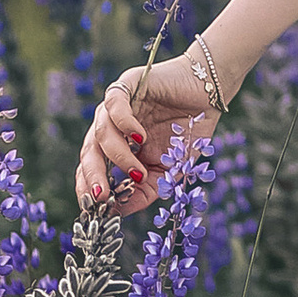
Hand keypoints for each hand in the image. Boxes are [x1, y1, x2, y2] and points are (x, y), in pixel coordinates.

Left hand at [75, 57, 213, 215]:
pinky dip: (124, 124)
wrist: (210, 94)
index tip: (94, 210)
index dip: (88, 187)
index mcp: (117, 145)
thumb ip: (144, 191)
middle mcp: (111, 125)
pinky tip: (139, 137)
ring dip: (118, 157)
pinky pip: (114, 104)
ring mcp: (118, 104)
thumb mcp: (168, 171)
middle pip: (89, 152)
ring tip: (137, 171)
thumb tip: (118, 213)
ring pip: (101, 132)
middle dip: (92, 177)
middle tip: (102, 197)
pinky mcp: (128, 83)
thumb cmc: (189, 130)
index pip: (90, 167)